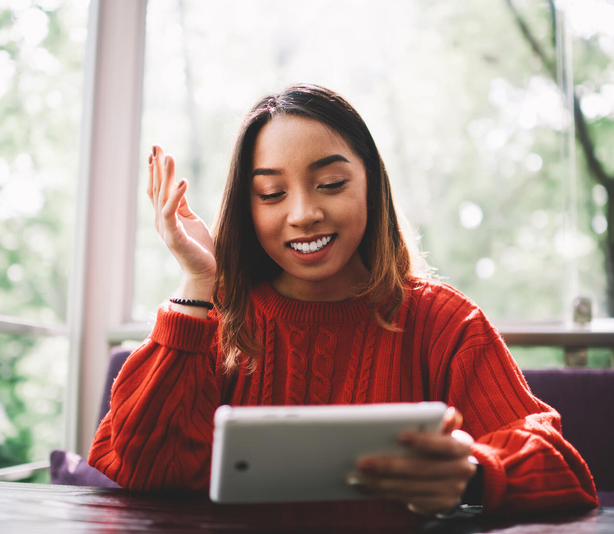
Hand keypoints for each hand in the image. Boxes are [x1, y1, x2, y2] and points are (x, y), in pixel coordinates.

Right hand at [147, 145, 216, 297]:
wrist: (203, 271)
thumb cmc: (199, 247)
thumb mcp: (191, 219)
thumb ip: (182, 204)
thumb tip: (179, 185)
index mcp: (165, 216)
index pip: (158, 188)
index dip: (156, 170)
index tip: (156, 152)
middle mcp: (161, 220)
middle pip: (157, 188)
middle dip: (156, 166)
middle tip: (156, 146)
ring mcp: (165, 228)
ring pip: (163, 196)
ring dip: (166, 175)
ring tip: (170, 157)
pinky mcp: (173, 236)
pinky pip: (172, 211)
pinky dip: (177, 195)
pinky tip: (184, 181)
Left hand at [346, 407, 476, 515]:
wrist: (458, 476)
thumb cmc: (441, 447)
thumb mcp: (445, 432)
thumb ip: (442, 422)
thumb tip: (447, 413)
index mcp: (461, 447)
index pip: (444, 445)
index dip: (423, 441)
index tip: (399, 436)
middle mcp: (461, 471)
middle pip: (420, 469)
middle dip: (389, 466)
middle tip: (363, 462)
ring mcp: (452, 491)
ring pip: (411, 487)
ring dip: (380, 483)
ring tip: (357, 477)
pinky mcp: (440, 506)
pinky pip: (407, 499)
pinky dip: (384, 493)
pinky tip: (366, 487)